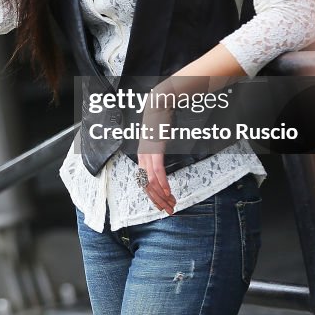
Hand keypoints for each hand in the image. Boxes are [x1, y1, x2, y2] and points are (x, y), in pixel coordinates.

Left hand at [137, 91, 175, 214]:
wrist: (159, 104)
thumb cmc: (160, 122)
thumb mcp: (157, 141)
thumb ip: (158, 154)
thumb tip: (162, 165)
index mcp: (143, 156)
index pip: (144, 182)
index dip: (152, 196)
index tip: (163, 204)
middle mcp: (142, 157)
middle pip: (146, 185)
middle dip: (157, 200)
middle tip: (168, 210)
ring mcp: (148, 153)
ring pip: (151, 181)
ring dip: (161, 195)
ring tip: (171, 203)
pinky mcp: (155, 149)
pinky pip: (158, 170)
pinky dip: (162, 183)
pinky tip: (168, 191)